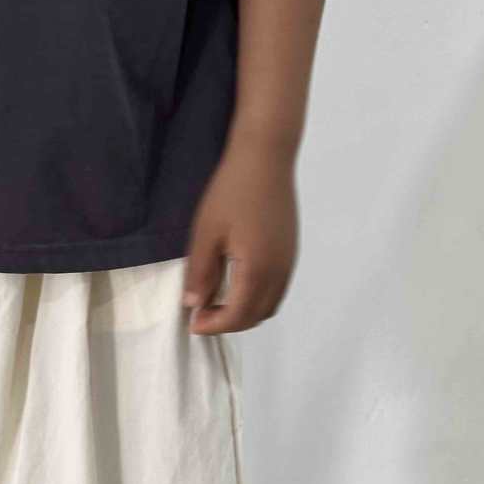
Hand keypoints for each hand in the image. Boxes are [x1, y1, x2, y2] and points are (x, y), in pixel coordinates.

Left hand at [182, 136, 298, 334]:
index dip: (213, 326)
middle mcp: (279, 272)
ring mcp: (289, 262)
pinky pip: (277, 289)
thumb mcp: (206, 234)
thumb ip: (201, 273)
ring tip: (217, 301)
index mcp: (257, 270)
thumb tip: (195, 305)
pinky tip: (237, 284)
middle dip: (228, 323)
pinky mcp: (291, 252)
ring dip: (244, 312)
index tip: (192, 322)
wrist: (266, 157)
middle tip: (202, 313)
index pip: (237, 316)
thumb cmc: (232, 191)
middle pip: (256, 317)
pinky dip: (257, 298)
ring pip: (269, 306)